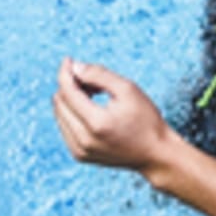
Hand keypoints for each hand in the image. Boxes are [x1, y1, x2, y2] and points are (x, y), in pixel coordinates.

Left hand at [53, 61, 178, 172]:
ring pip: (60, 115)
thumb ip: (99, 75)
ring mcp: (79, 150)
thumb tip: (74, 67)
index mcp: (96, 123)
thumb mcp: (128, 89)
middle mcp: (83, 140)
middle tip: (90, 79)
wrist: (155, 153)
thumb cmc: (146, 119)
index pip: (68, 93)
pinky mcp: (79, 155)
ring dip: (70, 99)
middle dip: (70, 85)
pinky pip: (65, 128)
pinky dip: (72, 114)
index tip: (68, 60)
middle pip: (60, 103)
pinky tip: (90, 108)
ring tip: (93, 93)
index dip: (65, 73)